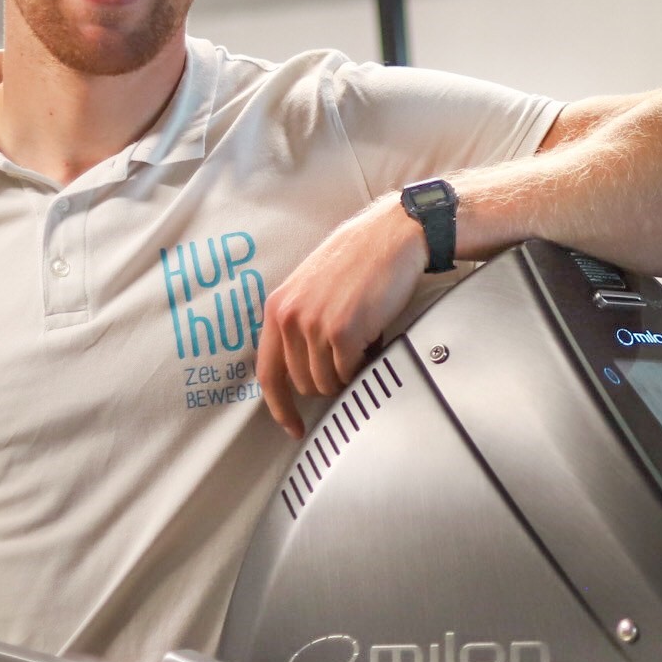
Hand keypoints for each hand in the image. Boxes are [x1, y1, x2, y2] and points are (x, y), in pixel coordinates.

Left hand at [255, 198, 424, 436]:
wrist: (393, 235)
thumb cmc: (361, 258)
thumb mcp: (311, 287)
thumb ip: (297, 322)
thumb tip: (300, 364)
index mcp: (278, 307)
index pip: (267, 372)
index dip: (279, 407)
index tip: (292, 426)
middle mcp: (289, 316)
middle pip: (301, 383)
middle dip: (327, 380)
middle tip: (349, 359)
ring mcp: (314, 324)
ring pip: (326, 383)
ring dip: (347, 373)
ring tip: (362, 344)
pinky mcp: (342, 331)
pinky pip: (349, 373)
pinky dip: (363, 365)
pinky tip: (373, 341)